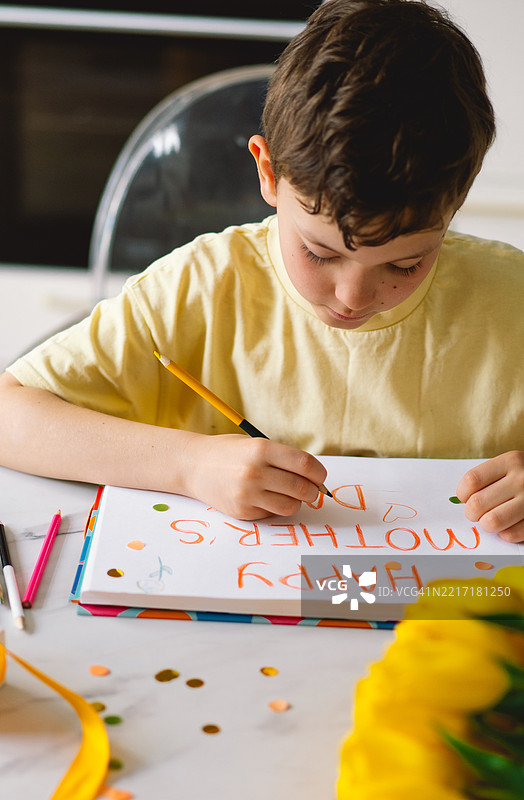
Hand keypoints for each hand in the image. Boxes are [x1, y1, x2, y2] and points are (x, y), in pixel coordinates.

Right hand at [182, 433, 327, 519]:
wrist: (193, 466)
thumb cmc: (228, 452)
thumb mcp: (255, 444)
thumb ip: (282, 458)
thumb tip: (314, 478)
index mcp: (261, 449)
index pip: (305, 465)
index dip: (319, 473)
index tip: (320, 476)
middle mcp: (255, 472)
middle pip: (301, 488)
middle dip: (313, 491)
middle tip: (311, 490)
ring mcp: (248, 494)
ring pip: (290, 506)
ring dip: (297, 502)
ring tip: (290, 494)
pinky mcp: (242, 511)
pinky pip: (272, 514)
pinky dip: (276, 508)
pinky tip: (266, 497)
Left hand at [456, 451, 523, 542]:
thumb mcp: (510, 466)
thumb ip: (488, 479)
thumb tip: (462, 501)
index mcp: (511, 461)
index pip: (472, 480)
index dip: (463, 494)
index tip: (466, 497)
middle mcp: (522, 479)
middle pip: (477, 503)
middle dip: (471, 513)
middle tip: (477, 513)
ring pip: (492, 521)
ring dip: (486, 525)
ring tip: (490, 521)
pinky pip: (510, 534)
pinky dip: (504, 534)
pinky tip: (508, 526)